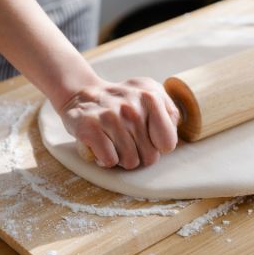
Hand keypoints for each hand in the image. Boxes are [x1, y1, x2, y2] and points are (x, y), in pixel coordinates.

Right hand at [59, 78, 179, 169]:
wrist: (81, 93)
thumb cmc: (123, 102)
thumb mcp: (151, 95)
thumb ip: (170, 112)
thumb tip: (172, 133)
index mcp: (151, 96)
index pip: (168, 143)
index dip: (158, 146)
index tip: (147, 136)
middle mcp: (132, 106)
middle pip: (149, 157)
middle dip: (139, 154)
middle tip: (127, 139)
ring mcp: (110, 116)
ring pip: (130, 161)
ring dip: (121, 157)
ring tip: (114, 141)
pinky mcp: (90, 127)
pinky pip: (109, 161)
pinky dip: (104, 159)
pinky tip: (101, 144)